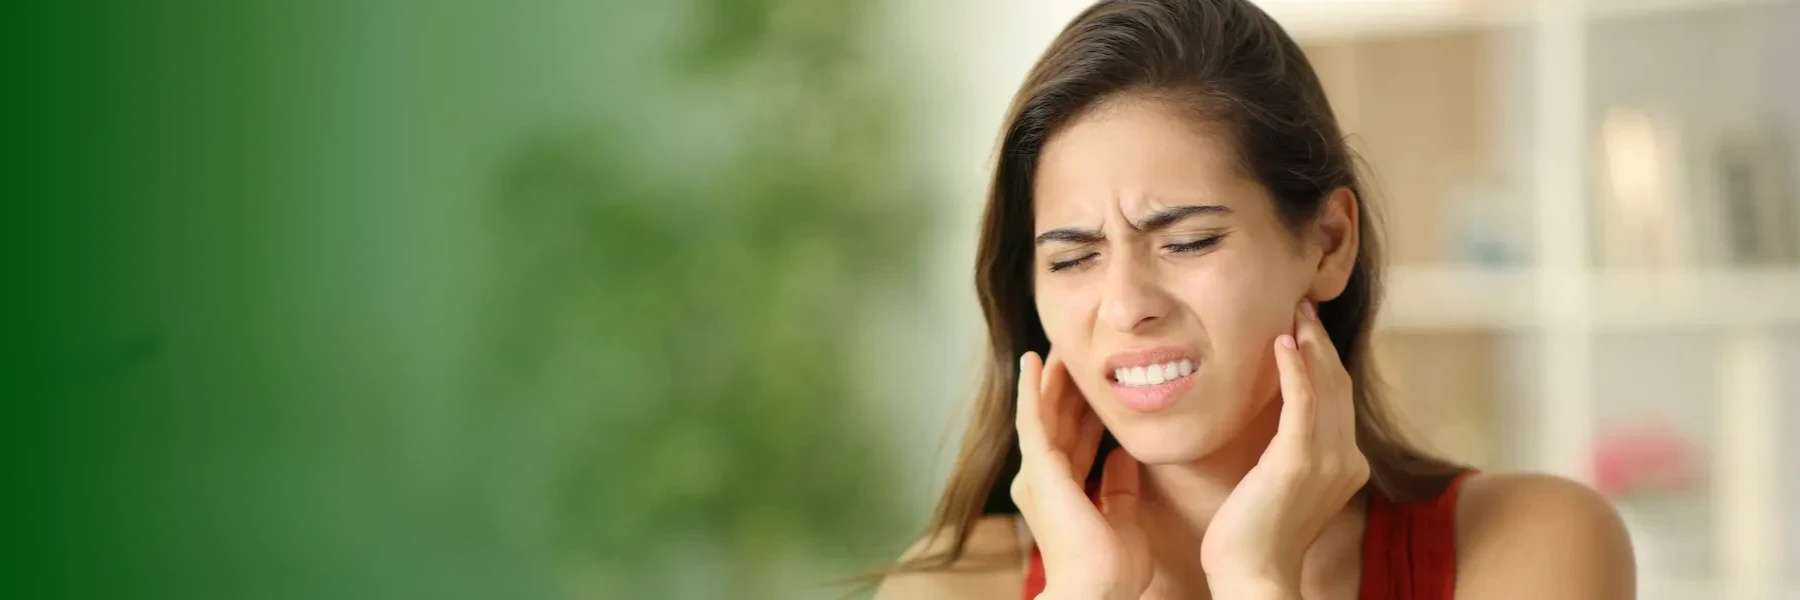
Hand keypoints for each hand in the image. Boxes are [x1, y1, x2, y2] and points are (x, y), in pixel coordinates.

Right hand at [1011, 350, 1150, 599]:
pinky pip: (1033, 419)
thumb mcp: (1126, 519)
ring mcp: (1038, 473)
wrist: (1095, 591)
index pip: (1079, 442)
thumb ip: (1120, 488)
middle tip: (1078, 354)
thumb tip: (1123, 456)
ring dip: (1051, 380)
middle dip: (1069, 389)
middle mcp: (1045, 480)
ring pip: (1046, 414)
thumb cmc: (1111, 569)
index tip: (1100, 387)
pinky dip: (1031, 389)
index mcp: (1065, 492)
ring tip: (1057, 347)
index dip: (1089, 413)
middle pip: (1060, 422)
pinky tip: (1032, 360)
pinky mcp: (1038, 468)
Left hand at [1200, 300, 1370, 594]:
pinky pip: (1303, 403)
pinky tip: (1283, 342)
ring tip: (1295, 312)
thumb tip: (1276, 423)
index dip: (1324, 359)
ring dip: (1309, 344)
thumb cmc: (1253, 534)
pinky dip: (1296, 369)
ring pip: (1325, 386)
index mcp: (1346, 464)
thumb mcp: (1279, 484)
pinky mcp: (1299, 460)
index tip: (1304, 327)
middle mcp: (1346, 459)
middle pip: (1338, 384)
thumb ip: (1288, 452)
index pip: (1339, 398)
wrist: (1252, 573)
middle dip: (1320, 341)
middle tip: (1302, 305)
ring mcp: (1327, 460)